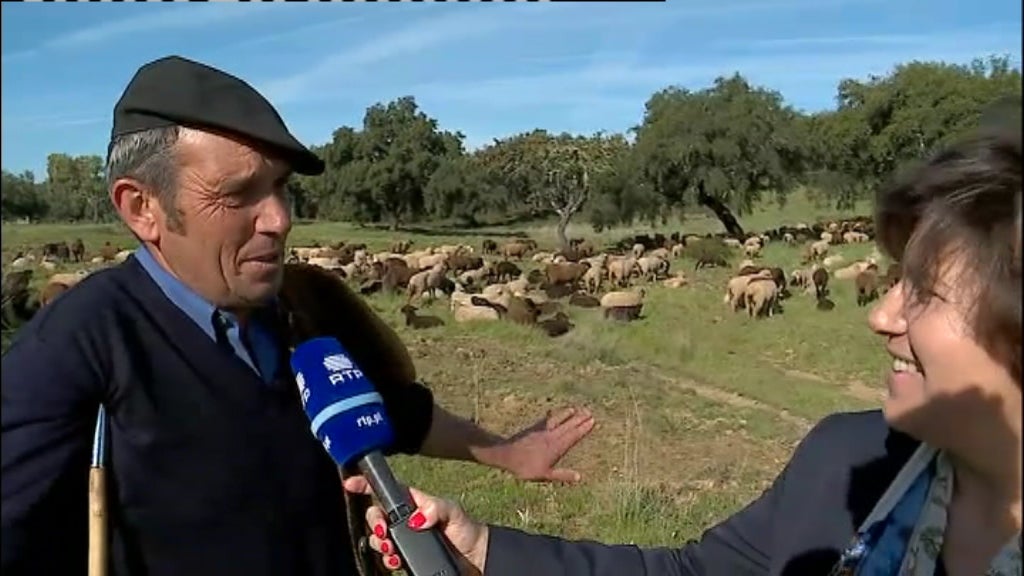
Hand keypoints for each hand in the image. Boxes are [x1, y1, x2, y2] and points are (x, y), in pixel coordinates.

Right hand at [343, 475, 489, 574]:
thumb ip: (436, 508)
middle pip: (376, 515)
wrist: (474, 559)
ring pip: (377, 537)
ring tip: (391, 550)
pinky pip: (386, 557)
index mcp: (414, 502)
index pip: (387, 490)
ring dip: (379, 542)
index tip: (350, 484)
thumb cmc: (466, 529)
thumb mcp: (453, 511)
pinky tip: (395, 561)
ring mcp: (403, 538)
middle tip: (383, 532)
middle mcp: (405, 519)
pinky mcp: (405, 556)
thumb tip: (416, 517)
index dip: (367, 484)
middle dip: (374, 522)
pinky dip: (386, 559)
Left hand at [500, 406, 595, 482]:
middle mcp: (551, 437)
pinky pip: (546, 420)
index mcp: (556, 447)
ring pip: (558, 420)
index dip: (583, 428)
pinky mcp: (533, 428)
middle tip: (589, 412)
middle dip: (579, 419)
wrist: (506, 455)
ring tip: (576, 409)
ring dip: (567, 414)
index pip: (573, 436)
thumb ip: (562, 475)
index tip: (592, 421)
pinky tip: (553, 412)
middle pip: (568, 426)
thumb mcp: (545, 475)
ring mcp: (542, 431)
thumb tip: (579, 477)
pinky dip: (552, 415)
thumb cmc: (525, 468)